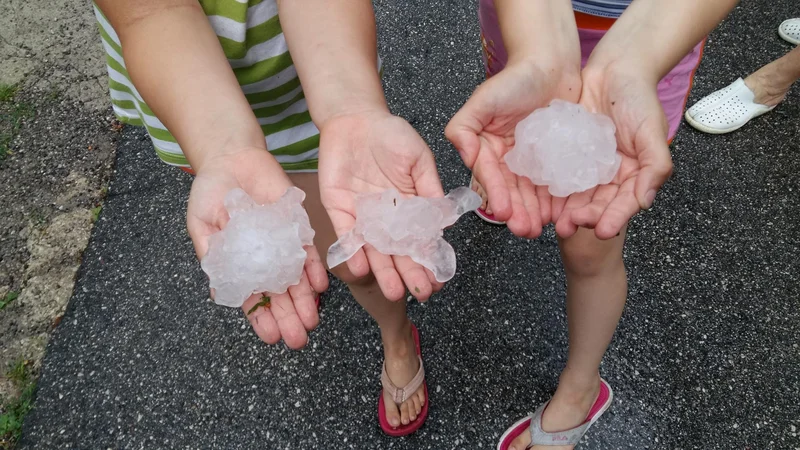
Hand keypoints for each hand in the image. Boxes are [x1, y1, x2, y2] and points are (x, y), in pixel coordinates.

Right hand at [187, 148, 328, 348]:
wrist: (231, 158)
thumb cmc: (210, 193)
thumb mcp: (202, 225)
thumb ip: (212, 256)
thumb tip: (220, 294)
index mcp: (239, 265)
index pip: (253, 300)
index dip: (261, 320)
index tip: (270, 338)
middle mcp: (264, 260)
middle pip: (279, 296)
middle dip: (288, 318)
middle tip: (298, 340)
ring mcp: (282, 245)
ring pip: (297, 281)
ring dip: (305, 302)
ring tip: (311, 322)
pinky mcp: (297, 227)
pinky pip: (309, 253)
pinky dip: (315, 270)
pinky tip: (319, 287)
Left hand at [318, 111, 445, 301]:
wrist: (354, 118)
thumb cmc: (391, 134)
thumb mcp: (419, 159)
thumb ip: (430, 188)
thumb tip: (446, 221)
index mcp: (409, 207)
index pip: (421, 240)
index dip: (429, 260)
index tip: (438, 280)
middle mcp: (386, 218)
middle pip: (398, 252)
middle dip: (409, 273)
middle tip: (420, 294)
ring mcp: (362, 216)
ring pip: (374, 250)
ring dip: (383, 271)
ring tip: (394, 292)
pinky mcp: (339, 209)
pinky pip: (346, 234)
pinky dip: (353, 250)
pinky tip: (362, 267)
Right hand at [446, 60, 580, 237]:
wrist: (551, 65)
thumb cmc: (515, 78)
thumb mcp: (483, 99)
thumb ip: (464, 126)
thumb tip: (461, 152)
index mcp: (487, 148)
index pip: (491, 176)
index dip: (497, 195)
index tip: (503, 213)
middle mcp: (507, 158)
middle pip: (511, 190)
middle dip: (517, 212)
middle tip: (525, 230)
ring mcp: (531, 161)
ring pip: (532, 192)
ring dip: (534, 213)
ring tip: (539, 230)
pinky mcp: (554, 160)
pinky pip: (554, 183)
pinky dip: (556, 201)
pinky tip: (559, 215)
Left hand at [553, 63, 673, 239]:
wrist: (615, 69)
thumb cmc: (640, 98)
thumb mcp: (652, 131)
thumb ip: (655, 166)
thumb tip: (645, 202)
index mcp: (633, 174)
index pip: (623, 203)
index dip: (613, 217)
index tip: (600, 230)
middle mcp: (609, 174)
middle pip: (596, 203)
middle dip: (583, 218)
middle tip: (567, 228)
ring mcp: (586, 165)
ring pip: (574, 193)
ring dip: (564, 209)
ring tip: (552, 222)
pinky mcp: (566, 153)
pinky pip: (557, 173)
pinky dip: (550, 186)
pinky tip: (539, 198)